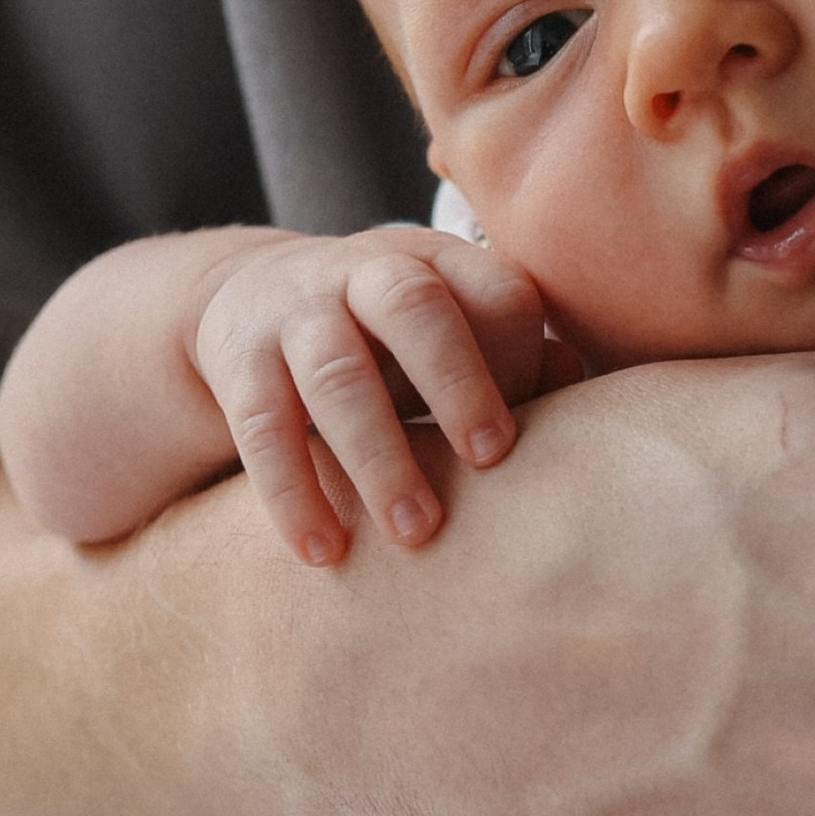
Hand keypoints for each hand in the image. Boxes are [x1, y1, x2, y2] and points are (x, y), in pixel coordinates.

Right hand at [187, 223, 575, 563]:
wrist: (250, 296)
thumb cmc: (387, 334)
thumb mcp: (449, 327)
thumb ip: (514, 354)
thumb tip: (575, 384)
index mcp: (437, 263)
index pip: (496, 291)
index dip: (520, 354)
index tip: (530, 430)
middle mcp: (364, 273)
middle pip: (412, 309)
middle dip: (455, 383)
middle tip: (490, 460)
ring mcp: (295, 313)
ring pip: (335, 375)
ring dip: (377, 456)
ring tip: (413, 533)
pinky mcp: (238, 360)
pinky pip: (261, 428)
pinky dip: (292, 494)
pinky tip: (321, 552)